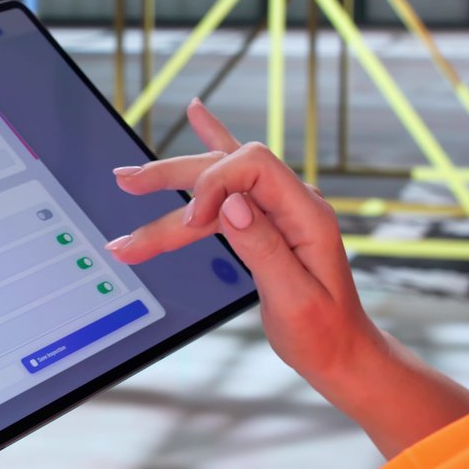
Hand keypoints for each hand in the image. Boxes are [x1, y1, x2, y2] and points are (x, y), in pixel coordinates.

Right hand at [108, 100, 384, 389]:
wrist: (342, 352)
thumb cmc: (323, 333)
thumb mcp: (296, 300)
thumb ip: (264, 248)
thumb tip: (232, 204)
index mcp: (307, 214)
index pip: (252, 166)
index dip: (213, 185)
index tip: (190, 223)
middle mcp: (293, 202)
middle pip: (227, 165)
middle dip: (174, 175)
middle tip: (128, 184)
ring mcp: (279, 209)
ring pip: (218, 182)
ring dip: (171, 186)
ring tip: (127, 183)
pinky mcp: (265, 219)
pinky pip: (233, 179)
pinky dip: (210, 146)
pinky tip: (198, 116)